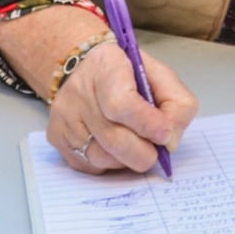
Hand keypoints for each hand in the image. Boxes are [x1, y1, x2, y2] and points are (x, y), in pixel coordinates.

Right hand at [47, 41, 196, 174]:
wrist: (85, 68)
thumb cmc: (127, 74)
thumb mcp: (159, 74)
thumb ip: (177, 103)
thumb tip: (171, 141)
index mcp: (106, 66)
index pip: (122, 104)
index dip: (147, 124)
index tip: (165, 135)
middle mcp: (78, 92)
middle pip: (114, 139)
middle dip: (144, 152)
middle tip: (156, 148)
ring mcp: (64, 117)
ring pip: (103, 159)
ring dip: (127, 159)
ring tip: (134, 141)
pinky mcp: (57, 138)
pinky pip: (90, 166)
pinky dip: (110, 163)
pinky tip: (114, 145)